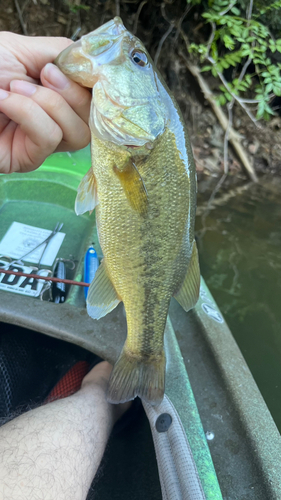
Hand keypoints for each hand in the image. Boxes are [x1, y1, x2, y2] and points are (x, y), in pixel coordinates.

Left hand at [0, 32, 90, 173]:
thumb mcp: (21, 49)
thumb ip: (61, 53)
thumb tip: (95, 64)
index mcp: (58, 95)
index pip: (95, 99)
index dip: (97, 86)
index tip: (86, 69)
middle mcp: (55, 120)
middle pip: (92, 120)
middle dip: (71, 94)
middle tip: (43, 75)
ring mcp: (43, 142)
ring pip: (77, 133)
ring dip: (47, 104)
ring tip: (14, 89)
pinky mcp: (28, 159)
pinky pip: (49, 139)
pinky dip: (29, 114)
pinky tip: (5, 102)